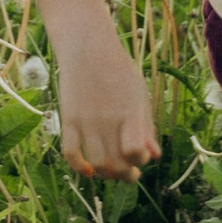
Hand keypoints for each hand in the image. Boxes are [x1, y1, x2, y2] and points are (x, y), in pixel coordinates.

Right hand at [58, 36, 159, 180]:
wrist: (87, 47)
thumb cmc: (118, 71)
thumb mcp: (139, 95)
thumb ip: (147, 126)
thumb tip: (153, 156)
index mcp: (130, 112)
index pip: (135, 153)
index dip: (139, 161)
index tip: (139, 156)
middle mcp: (108, 119)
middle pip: (116, 164)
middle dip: (124, 175)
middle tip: (127, 172)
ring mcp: (86, 120)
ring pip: (96, 164)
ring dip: (105, 174)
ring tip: (110, 170)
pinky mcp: (68, 118)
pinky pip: (70, 153)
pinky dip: (78, 167)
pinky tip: (87, 170)